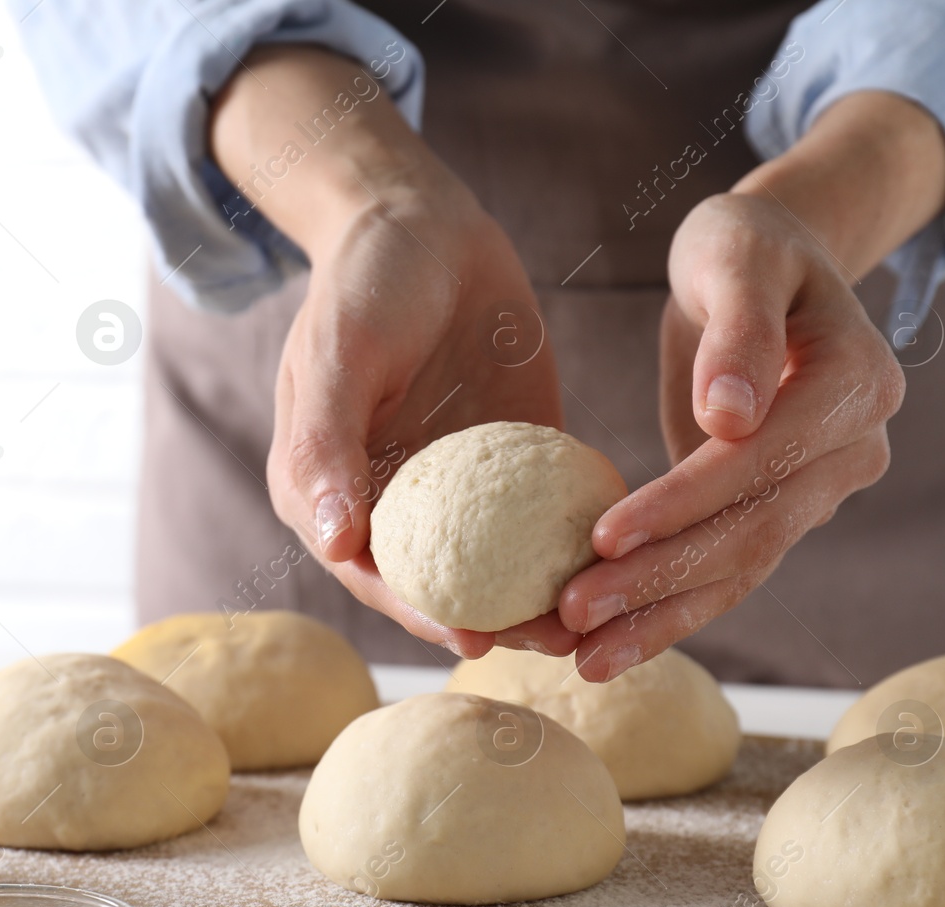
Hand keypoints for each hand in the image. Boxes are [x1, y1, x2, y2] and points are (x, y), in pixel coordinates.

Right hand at [211, 47, 569, 658]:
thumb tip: (332, 541)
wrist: (425, 225)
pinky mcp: (505, 464)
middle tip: (556, 643)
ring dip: (539, 598)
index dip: (421, 613)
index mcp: (327, 494)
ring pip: (494, 565)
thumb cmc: (366, 283)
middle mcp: (385, 503)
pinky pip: (536, 516)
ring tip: (597, 622)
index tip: (473, 638)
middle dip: (495, 622)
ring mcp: (448, 489)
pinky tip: (618, 559)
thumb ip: (326, 446)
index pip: (373, 575)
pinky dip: (568, 544)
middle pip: (440, 584)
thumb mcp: (340, 355)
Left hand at [557, 190, 904, 679]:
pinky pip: (725, 572)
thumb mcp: (737, 255)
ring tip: (582, 660)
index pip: (759, 460)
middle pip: (750, 531)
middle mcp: (853, 450)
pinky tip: (606, 651)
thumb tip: (728, 416)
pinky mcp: (779, 512)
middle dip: (657, 578)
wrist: (770, 269)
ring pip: (739, 569)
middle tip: (570, 614)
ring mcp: (822, 490)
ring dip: (657, 619)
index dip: (682, 502)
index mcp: (855, 382)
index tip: (604, 535)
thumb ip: (739, 329)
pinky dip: (666, 614)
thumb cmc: (745, 248)